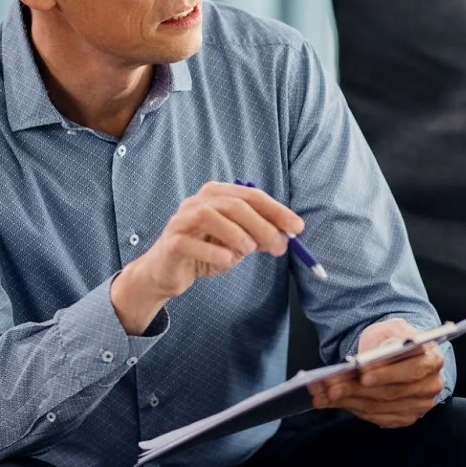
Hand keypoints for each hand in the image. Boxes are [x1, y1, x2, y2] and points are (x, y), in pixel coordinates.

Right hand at [112, 182, 300, 332]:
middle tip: (279, 247)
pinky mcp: (171, 241)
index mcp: (217, 194)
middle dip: (262, 225)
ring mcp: (182, 219)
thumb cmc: (205, 252)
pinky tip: (228, 260)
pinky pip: (192, 243)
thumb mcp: (238, 243)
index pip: (252, 196)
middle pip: (234, 205)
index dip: (277, 211)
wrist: (167, 271)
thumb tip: (286, 235)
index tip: (297, 228)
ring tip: (250, 250)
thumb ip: (258, 236)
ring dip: (237, 234)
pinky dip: (213, 251)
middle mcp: (198, 201)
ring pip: (211, 217)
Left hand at [307, 318, 444, 428]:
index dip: (386, 374)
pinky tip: (331, 401)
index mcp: (432, 360)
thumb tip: (374, 357)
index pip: (411, 371)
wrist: (401, 354)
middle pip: (390, 393)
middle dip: (355, 390)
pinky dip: (351, 409)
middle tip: (329, 387)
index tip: (361, 374)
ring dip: (347, 401)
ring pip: (378, 407)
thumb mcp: (393, 328)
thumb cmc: (395, 340)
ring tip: (322, 394)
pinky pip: (374, 417)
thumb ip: (389, 338)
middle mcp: (430, 386)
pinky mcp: (404, 418)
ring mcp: (418, 406)